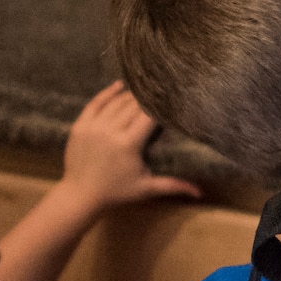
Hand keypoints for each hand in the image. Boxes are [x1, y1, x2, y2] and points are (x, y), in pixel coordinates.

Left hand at [60, 81, 200, 210]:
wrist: (80, 195)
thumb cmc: (116, 192)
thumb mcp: (146, 188)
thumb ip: (173, 186)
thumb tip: (200, 193)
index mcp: (128, 144)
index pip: (148, 116)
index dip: (160, 107)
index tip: (171, 100)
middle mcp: (110, 131)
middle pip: (133, 106)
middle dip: (147, 100)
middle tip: (159, 93)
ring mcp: (93, 127)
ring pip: (116, 102)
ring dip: (130, 96)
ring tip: (143, 91)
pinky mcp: (80, 125)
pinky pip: (95, 103)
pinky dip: (107, 93)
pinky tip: (119, 86)